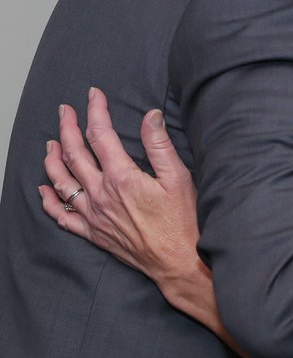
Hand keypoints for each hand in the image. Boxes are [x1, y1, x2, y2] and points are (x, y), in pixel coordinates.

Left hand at [39, 87, 205, 316]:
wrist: (178, 262)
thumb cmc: (183, 222)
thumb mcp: (179, 178)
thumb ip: (160, 145)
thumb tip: (150, 116)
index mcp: (122, 177)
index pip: (101, 135)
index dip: (96, 111)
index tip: (94, 95)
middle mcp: (101, 194)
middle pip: (74, 154)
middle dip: (67, 128)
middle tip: (64, 111)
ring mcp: (94, 215)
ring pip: (62, 181)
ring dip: (52, 159)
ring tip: (50, 143)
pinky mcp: (93, 233)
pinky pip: (62, 216)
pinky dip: (50, 201)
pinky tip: (44, 190)